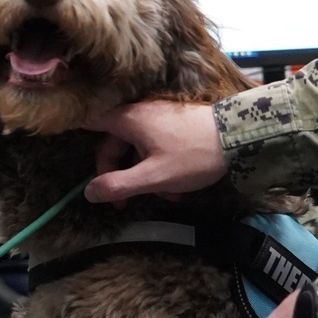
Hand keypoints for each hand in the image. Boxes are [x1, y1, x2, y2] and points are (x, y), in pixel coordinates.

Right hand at [84, 100, 227, 204]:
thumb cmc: (194, 155)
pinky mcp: (177, 126)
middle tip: (125, 203)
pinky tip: (179, 187)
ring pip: (139, 150)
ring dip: (146, 176)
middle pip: (115, 144)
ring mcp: (160, 118)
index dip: (77, 137)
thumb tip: (88, 192)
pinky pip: (158, 147)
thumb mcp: (154, 177)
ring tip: (167, 196)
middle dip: (120, 175)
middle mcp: (142, 113)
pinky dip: (162, 167)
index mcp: (130, 120)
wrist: (240, 137)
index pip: (91, 122)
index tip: (78, 160)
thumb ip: (118, 185)